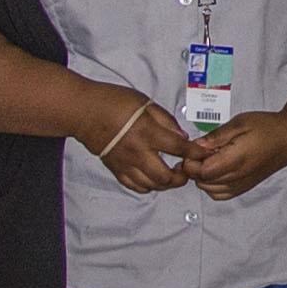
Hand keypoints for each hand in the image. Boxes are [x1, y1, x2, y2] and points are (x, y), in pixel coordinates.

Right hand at [80, 89, 202, 193]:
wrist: (82, 112)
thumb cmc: (112, 101)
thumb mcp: (144, 102)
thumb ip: (165, 120)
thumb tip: (182, 136)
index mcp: (147, 132)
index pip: (178, 148)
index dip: (195, 153)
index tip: (204, 154)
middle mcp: (137, 152)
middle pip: (165, 177)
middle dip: (181, 177)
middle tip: (186, 169)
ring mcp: (125, 164)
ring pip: (151, 186)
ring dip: (165, 183)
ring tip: (171, 173)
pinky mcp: (115, 169)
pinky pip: (135, 186)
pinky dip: (148, 185)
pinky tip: (153, 177)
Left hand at [184, 103, 286, 197]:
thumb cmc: (268, 128)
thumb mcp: (239, 123)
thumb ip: (216, 137)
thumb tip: (196, 145)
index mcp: (235, 160)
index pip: (201, 172)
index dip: (191, 161)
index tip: (192, 149)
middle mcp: (237, 177)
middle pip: (203, 182)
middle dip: (194, 168)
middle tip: (199, 151)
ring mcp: (242, 185)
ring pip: (209, 190)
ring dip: (203, 177)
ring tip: (207, 159)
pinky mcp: (245, 187)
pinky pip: (221, 194)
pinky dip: (212, 186)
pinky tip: (216, 170)